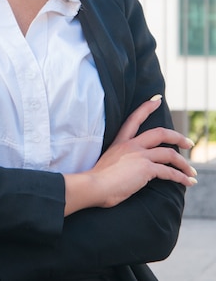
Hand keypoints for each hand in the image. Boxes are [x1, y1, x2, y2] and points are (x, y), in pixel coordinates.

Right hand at [63, 95, 196, 214]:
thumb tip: (127, 170)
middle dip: (178, 137)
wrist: (94, 185)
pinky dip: (181, 178)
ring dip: (183, 164)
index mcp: (121, 141)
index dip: (147, 107)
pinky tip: (187, 182)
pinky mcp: (146, 168)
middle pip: (160, 133)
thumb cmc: (97, 179)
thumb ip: (119, 160)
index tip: (157, 99)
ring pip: (169, 154)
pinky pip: (169, 172)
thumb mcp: (108, 162)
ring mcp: (140, 155)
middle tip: (188, 143)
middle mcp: (132, 145)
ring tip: (191, 172)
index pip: (135, 118)